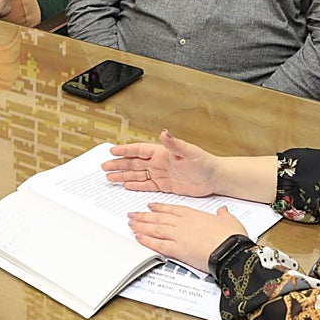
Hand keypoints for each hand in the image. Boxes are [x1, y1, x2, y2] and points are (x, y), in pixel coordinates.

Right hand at [103, 130, 218, 195]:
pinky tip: (126, 185)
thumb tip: (164, 133)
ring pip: (137, 175)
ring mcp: (161, 174)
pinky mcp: (165, 186)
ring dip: (123, 176)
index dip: (125, 151)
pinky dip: (136, 185)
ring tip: (109, 177)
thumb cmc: (205, 163)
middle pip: (134, 163)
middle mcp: (159, 163)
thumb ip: (175, 143)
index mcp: (162, 153)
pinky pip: (146, 185)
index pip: (139, 150)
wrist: (215, 178)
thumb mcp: (190, 151)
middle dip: (118, 164)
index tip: (112, 151)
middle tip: (104, 166)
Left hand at [127, 204, 245, 272]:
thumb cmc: (231, 237)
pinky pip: (157, 244)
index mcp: (193, 214)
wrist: (230, 251)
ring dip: (141, 226)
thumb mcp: (230, 221)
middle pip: (158, 218)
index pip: (171, 208)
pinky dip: (146, 241)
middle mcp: (182, 223)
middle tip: (132, 215)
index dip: (159, 207)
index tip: (150, 206)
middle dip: (143, 216)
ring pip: (154, 229)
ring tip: (130, 224)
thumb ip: (223, 214)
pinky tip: (138, 238)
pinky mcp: (176, 250)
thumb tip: (223, 210)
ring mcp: (177, 236)